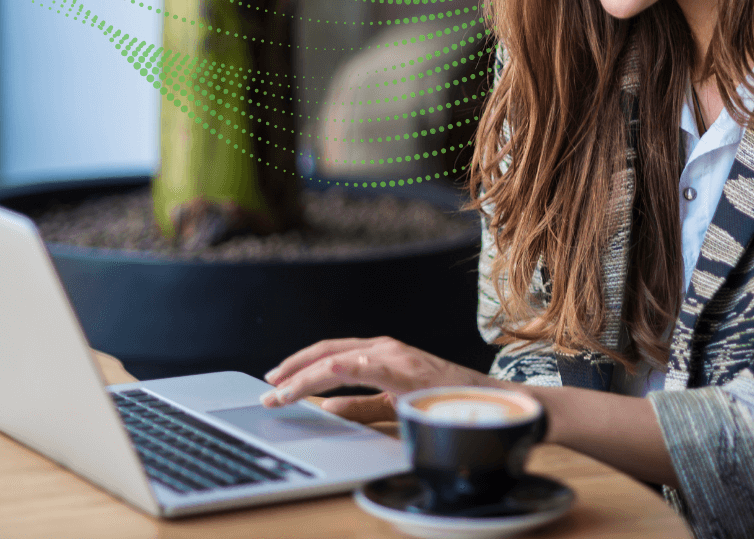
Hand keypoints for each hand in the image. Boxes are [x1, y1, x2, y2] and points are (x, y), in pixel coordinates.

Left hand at [259, 336, 505, 423]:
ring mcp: (394, 355)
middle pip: (327, 352)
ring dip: (305, 376)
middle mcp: (384, 347)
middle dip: (293, 370)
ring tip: (281, 392)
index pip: (331, 354)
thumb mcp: (392, 403)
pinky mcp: (405, 369)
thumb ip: (360, 405)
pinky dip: (338, 373)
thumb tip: (326, 408)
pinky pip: (364, 368)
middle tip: (268, 390)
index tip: (275, 383)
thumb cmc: (442, 401)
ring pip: (337, 359)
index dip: (300, 367)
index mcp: (380, 353)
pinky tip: (321, 380)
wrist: (485, 403)